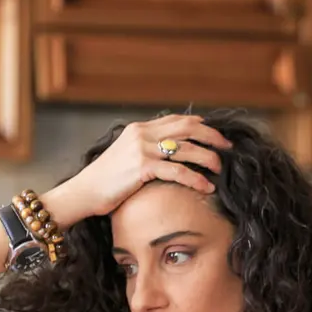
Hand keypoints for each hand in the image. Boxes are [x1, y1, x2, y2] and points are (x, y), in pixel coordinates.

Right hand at [45, 114, 232, 228]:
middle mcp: (142, 134)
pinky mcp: (142, 167)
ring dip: (208, 158)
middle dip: (212, 137)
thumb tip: (170, 154)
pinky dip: (195, 179)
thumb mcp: (127, 156)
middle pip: (187, 129)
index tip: (216, 135)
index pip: (177, 120)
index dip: (201, 126)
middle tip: (228, 148)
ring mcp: (142, 149)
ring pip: (186, 149)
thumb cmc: (106, 180)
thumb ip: (147, 149)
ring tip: (220, 169)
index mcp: (140, 128)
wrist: (84, 191)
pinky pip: (177, 171)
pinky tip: (206, 187)